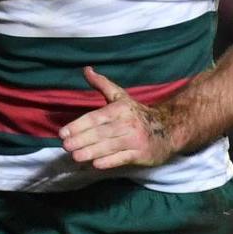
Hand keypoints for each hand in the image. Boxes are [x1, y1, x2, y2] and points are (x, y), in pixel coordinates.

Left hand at [60, 68, 176, 170]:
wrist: (168, 129)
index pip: (96, 117)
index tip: (63, 133)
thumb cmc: (137, 114)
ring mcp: (135, 139)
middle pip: (101, 133)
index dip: (78, 125)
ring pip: (109, 146)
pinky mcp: (141, 154)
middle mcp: (128, 123)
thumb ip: (102, 84)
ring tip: (75, 156)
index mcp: (121, 109)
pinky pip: (122, 158)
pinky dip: (109, 161)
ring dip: (91, 152)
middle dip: (81, 140)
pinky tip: (96, 164)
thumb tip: (86, 69)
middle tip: (66, 146)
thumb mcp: (121, 97)